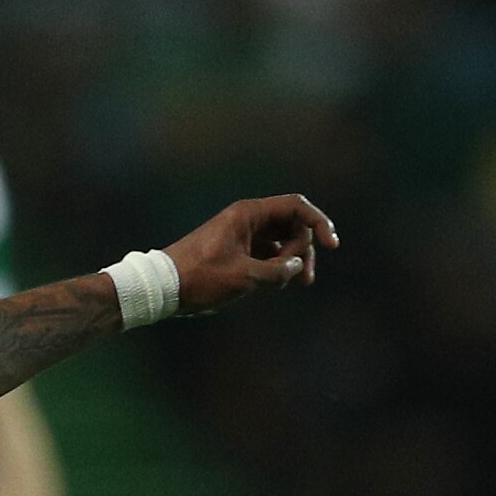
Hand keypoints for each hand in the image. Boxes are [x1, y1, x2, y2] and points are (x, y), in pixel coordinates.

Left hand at [165, 194, 336, 313]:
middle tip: (303, 279)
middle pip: (292, 226)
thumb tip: (298, 267)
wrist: (163, 287)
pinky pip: (268, 254)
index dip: (319, 223)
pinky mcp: (238, 252)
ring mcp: (243, 235)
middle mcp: (248, 220)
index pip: (296, 207)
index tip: (332, 246)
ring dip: (292, 262)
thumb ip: (277, 271)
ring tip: (290, 284)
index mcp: (249, 214)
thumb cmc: (199, 278)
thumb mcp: (244, 277)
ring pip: (281, 242)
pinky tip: (275, 284)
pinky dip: (276, 267)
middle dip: (304, 250)